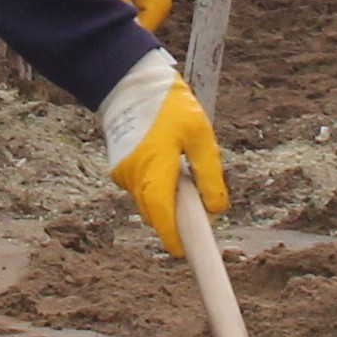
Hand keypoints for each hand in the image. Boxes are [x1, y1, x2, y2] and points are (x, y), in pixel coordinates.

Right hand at [99, 51, 226, 256]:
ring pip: (149, 202)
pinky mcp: (120, 169)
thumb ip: (210, 175)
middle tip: (199, 202)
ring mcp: (123, 175)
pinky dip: (156, 187)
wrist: (130, 84)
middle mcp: (134, 179)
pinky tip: (167, 162)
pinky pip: (141, 189)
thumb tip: (216, 209)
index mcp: (155, 172)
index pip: (163, 219)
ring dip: (166, 199)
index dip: (175, 240)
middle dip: (176, 219)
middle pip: (157, 215)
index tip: (186, 252)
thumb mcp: (200, 136)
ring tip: (182, 169)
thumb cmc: (169, 106)